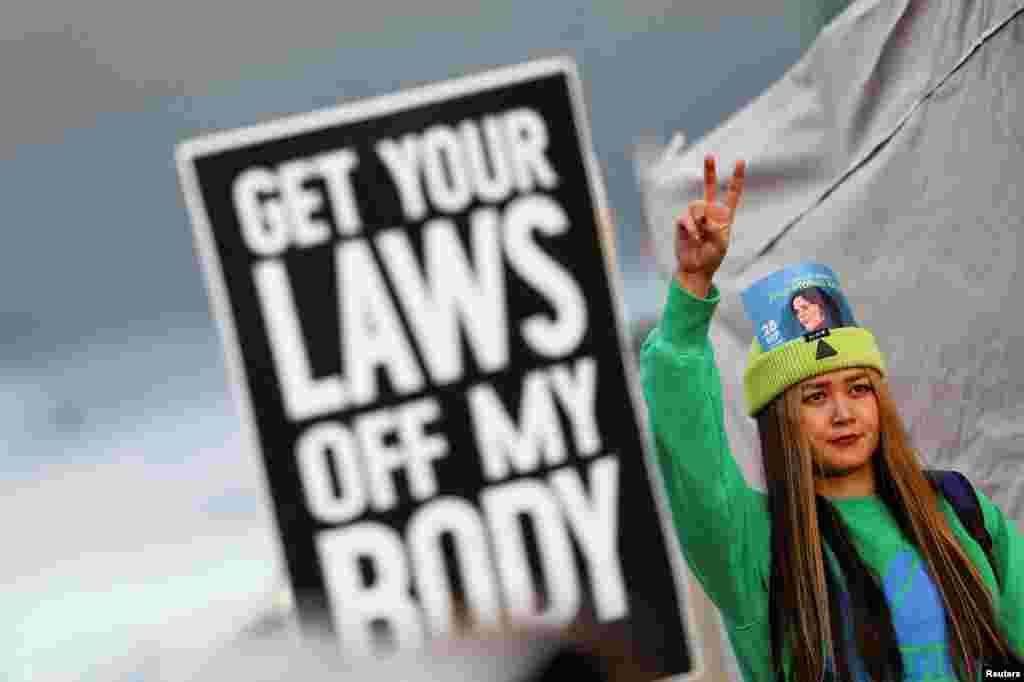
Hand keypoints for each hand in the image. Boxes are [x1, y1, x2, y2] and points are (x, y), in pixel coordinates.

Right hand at [674, 155, 744, 296]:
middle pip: (708, 187)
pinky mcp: (682, 224)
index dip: (736, 178)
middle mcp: (709, 213)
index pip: (731, 194)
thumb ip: (716, 228)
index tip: (740, 161)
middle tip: (709, 155)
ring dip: (701, 220)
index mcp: (724, 217)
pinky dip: (692, 228)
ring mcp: (695, 217)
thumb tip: (704, 216)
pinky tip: (695, 238)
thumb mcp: (721, 244)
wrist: (695, 269)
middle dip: (709, 171)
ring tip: (702, 236)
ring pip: (697, 206)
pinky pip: (686, 218)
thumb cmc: (711, 257)